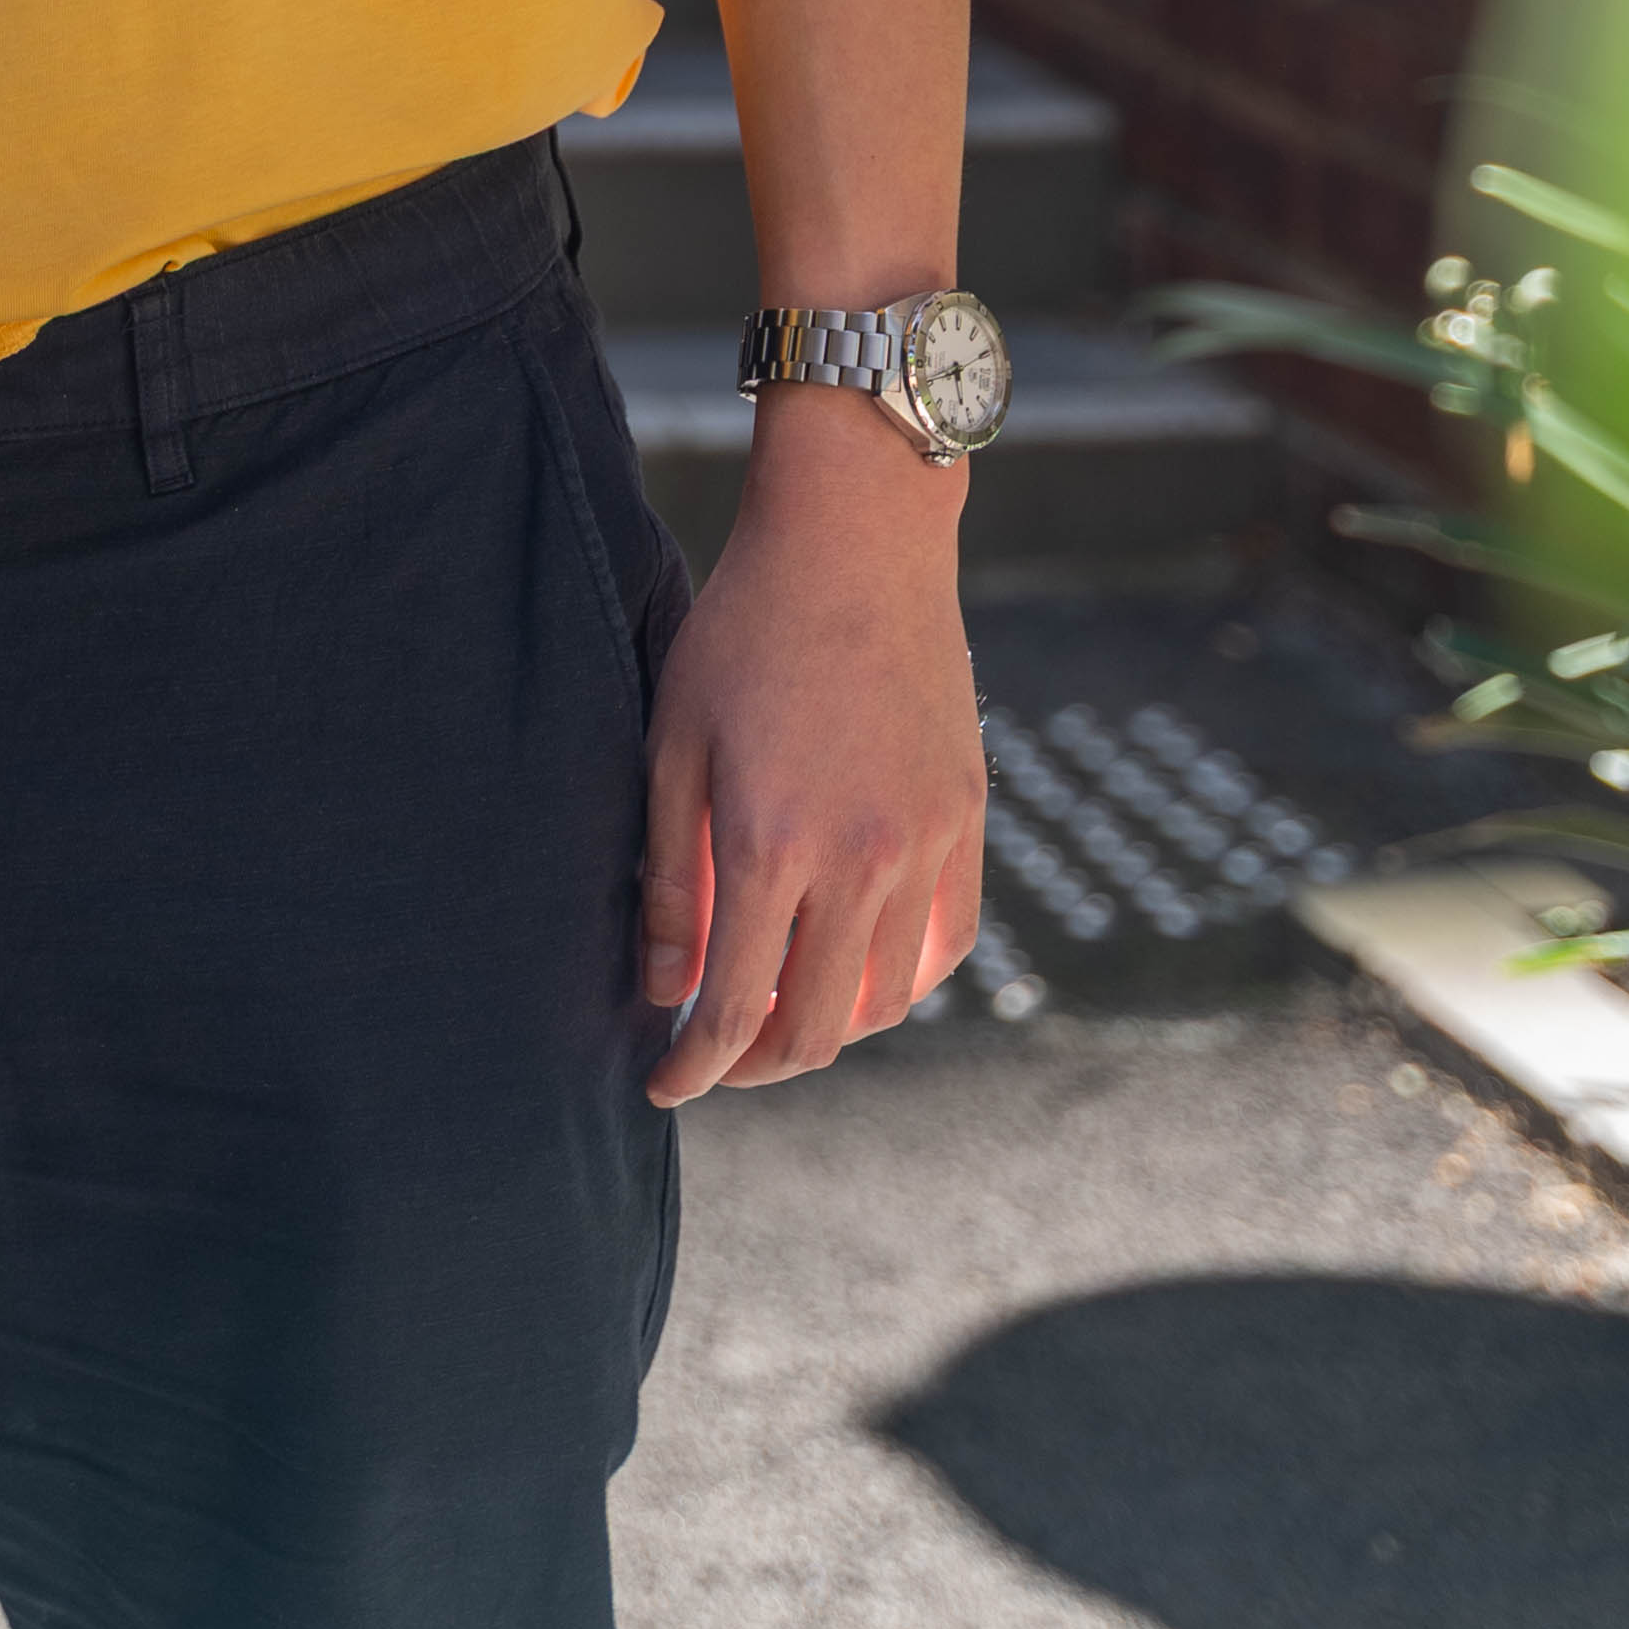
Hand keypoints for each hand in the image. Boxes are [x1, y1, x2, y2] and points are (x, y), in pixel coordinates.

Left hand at [640, 409, 986, 1103]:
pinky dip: (902, 981)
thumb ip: (670, 876)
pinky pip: (947, 942)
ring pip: (888, 1000)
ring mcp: (925, 843)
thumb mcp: (674, 742)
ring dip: (831, 1030)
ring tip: (781, 1014)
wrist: (856, 541)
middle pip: (818, 1027)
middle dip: (757, 1065)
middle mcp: (860, 860)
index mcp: (772, 844)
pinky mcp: (966, 819)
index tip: (663, 1086)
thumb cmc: (745, 630)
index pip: (732, 1007)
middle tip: (716, 1058)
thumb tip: (664, 988)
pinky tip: (858, 969)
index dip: (693, 1067)